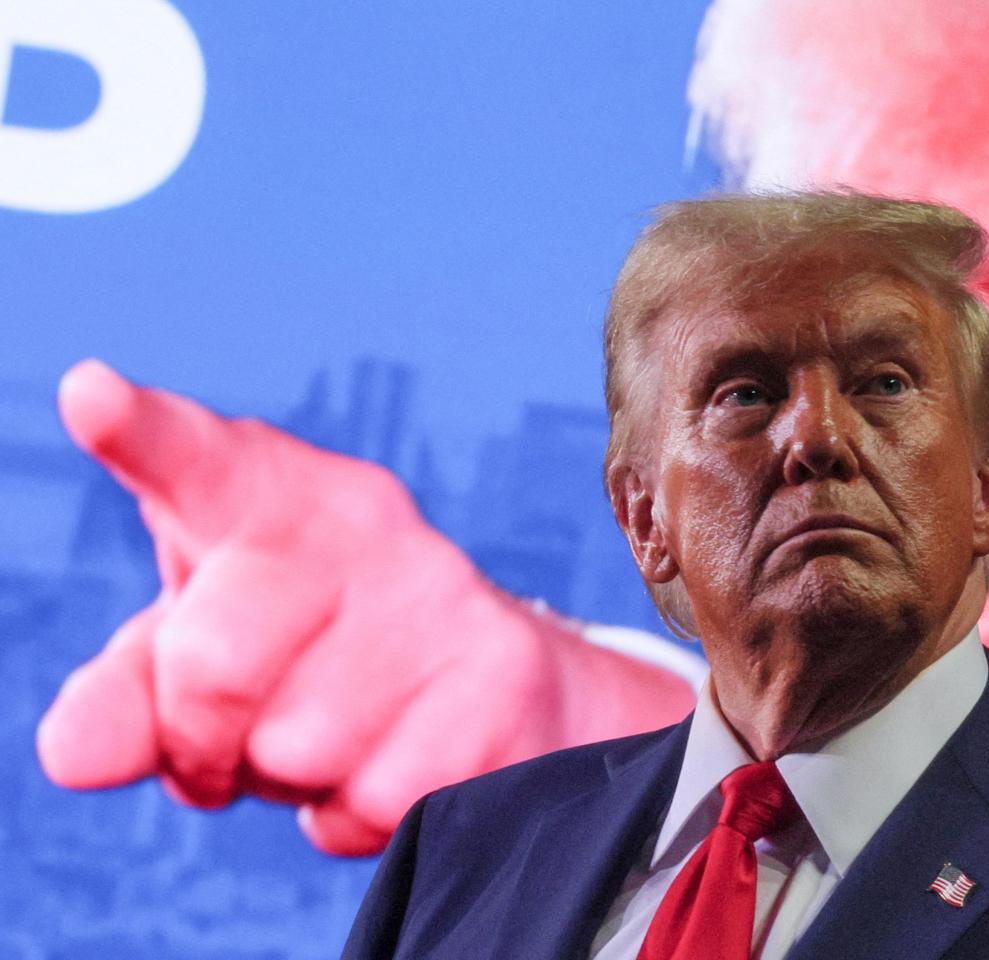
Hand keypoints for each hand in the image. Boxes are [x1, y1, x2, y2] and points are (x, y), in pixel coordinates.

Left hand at [36, 360, 695, 855]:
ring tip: (342, 740)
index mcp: (271, 496)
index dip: (141, 434)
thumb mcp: (197, 664)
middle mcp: (365, 524)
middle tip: (236, 746)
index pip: (199, 461)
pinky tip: (399, 763)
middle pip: (215, 665)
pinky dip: (362, 817)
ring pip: (298, 751)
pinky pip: (373, 802)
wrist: (496, 688)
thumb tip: (76, 753)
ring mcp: (442, 595)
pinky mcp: (502, 676)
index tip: (91, 400)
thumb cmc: (313, 663)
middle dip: (203, 743)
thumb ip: (124, 697)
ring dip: (296, 784)